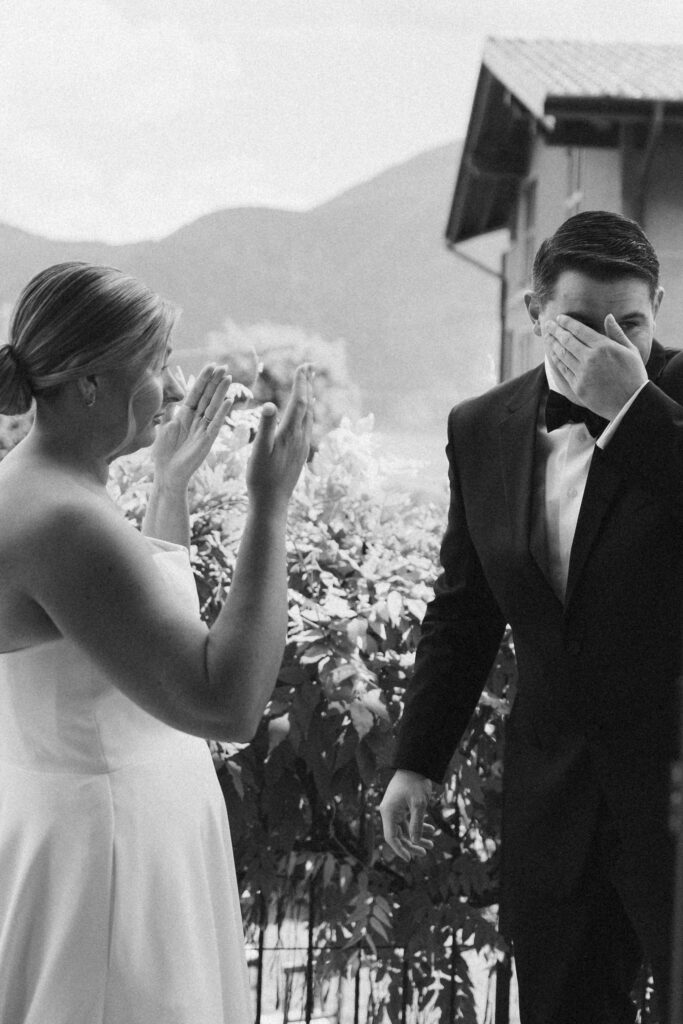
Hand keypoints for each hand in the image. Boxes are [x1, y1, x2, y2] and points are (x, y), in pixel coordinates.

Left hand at [152, 364, 233, 489]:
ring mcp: (203, 429)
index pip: (196, 393)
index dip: (203, 380)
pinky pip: (216, 423)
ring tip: (228, 377)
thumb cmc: (164, 453)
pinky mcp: (208, 440)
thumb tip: (174, 403)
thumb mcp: (164, 428)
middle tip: (224, 366)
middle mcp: (196, 420)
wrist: (168, 473)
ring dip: (220, 392)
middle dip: (214, 381)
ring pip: (213, 406)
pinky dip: (221, 412)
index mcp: (185, 415)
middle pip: (207, 396)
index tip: (211, 366)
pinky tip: (227, 401)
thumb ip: (171, 414)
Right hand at [246, 363, 314, 514]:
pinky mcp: (300, 453)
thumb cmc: (261, 477)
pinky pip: (306, 427)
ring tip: (307, 384)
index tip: (304, 366)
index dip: (302, 383)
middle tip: (310, 366)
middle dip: (308, 385)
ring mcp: (302, 446)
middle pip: (308, 405)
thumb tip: (268, 405)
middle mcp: (301, 438)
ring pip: (309, 416)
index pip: (300, 402)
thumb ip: (265, 427)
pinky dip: (306, 413)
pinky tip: (303, 414)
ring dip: (308, 397)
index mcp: (290, 434)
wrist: (272, 502)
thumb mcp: (258, 451)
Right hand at [379, 769, 434, 861]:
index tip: (410, 860)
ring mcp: (394, 809)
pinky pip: (407, 821)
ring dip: (417, 836)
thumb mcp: (419, 804)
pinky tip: (431, 829)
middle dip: (412, 845)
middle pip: (398, 835)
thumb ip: (417, 824)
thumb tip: (415, 842)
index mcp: (388, 813)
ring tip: (432, 844)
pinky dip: (418, 825)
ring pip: (404, 829)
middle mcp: (388, 812)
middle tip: (426, 852)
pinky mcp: (400, 806)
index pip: (391, 838)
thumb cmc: (415, 782)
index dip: (399, 850)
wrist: (415, 764)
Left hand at [545, 314, 647, 419]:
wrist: (632, 404)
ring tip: (547, 336)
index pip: (580, 330)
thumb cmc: (634, 375)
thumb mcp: (631, 351)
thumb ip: (617, 333)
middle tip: (548, 324)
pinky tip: (552, 353)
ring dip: (552, 343)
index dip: (567, 322)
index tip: (560, 318)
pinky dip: (555, 359)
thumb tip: (608, 316)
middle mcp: (590, 358)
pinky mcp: (577, 386)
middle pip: (567, 340)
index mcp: (604, 346)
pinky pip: (563, 369)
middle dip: (555, 330)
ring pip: (562, 354)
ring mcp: (582, 373)